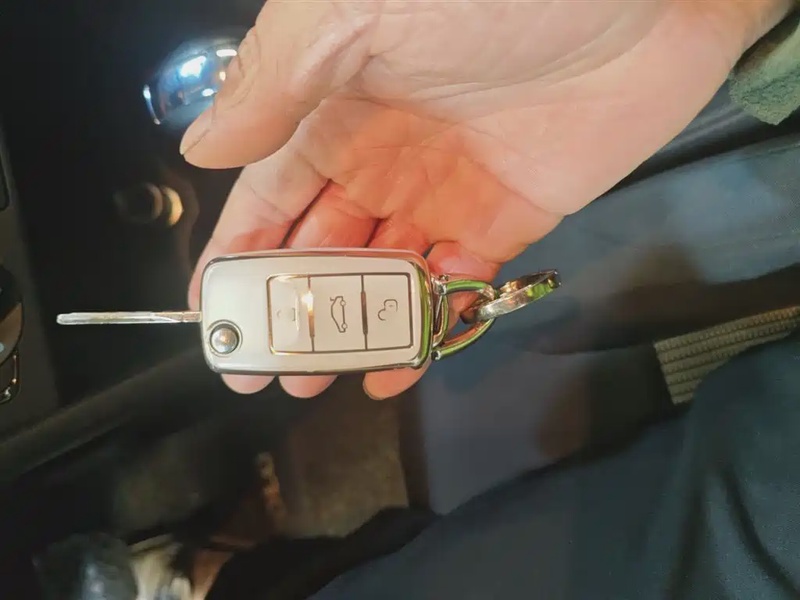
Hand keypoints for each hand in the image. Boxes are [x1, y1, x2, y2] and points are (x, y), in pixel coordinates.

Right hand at [183, 0, 790, 399]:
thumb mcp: (353, 14)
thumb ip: (275, 83)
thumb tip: (203, 149)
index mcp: (335, 110)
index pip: (268, 197)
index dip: (237, 256)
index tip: (215, 313)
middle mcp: (383, 158)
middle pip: (323, 249)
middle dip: (291, 309)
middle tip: (265, 369)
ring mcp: (446, 194)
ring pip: (384, 278)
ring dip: (349, 329)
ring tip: (314, 381)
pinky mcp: (507, 220)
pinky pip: (455, 287)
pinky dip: (423, 331)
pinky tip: (391, 370)